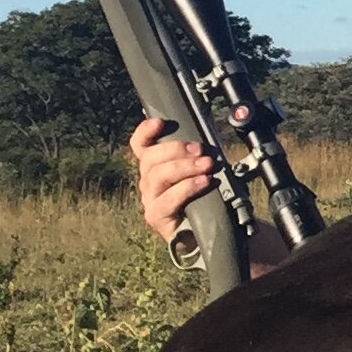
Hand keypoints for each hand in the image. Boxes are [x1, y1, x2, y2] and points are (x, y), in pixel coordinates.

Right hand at [130, 114, 217, 243]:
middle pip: (150, 158)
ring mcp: (150, 199)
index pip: (140, 145)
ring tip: (207, 165)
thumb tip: (207, 134)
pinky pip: (167, 199)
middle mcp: (148, 181)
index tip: (160, 123)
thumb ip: (197, 153)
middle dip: (176, 149)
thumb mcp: (201, 169)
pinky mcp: (156, 217)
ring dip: (185, 167)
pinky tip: (204, 182)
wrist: (211, 228)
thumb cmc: (205, 195)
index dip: (145, 132)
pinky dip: (187, 188)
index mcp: (156, 165)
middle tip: (200, 149)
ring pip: (158, 176)